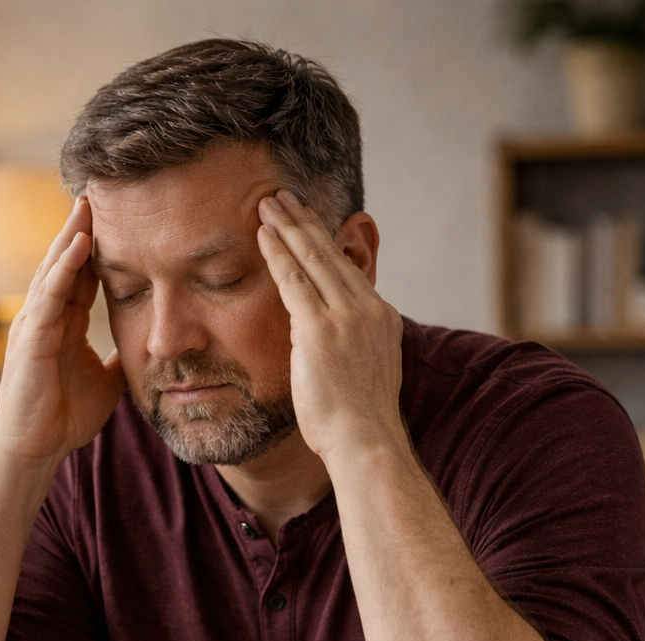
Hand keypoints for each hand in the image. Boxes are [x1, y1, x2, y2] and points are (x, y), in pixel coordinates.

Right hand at [0, 196, 126, 466]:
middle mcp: (46, 316)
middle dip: (83, 229)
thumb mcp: (107, 380)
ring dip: (71, 237)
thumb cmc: (64, 417)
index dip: (100, 247)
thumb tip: (147, 345)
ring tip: (89, 204)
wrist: (36, 449)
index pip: (84, 275)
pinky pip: (47, 296)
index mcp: (64, 323)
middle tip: (102, 191)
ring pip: (54, 270)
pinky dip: (62, 270)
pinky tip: (78, 246)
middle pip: (67, 263)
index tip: (123, 218)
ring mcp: (34, 325)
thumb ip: (121, 357)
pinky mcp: (30, 339)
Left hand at [256, 190, 403, 462]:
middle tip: (283, 196)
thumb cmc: (358, 424)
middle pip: (332, 254)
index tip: (308, 221)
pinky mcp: (321, 329)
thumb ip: (349, 349)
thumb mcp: (363, 375)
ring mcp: (347, 317)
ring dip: (288, 227)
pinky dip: (278, 254)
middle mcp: (368, 310)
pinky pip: (294, 281)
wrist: (365, 442)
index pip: (348, 270)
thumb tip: (330, 346)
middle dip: (305, 222)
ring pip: (313, 259)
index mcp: (382, 319)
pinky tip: (263, 234)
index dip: (326, 241)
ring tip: (268, 203)